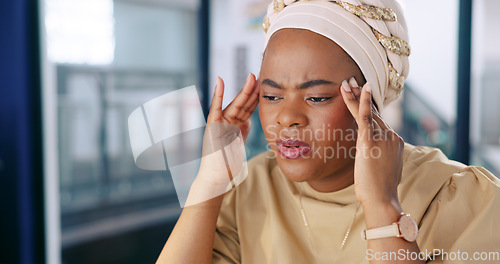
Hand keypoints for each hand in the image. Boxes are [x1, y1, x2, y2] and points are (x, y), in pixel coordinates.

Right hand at [188, 74, 258, 205]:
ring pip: (235, 103)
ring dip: (243, 90)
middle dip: (252, 89)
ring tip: (251, 77)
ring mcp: (220, 122)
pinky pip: (216, 107)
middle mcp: (228, 121)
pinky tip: (220, 81)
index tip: (265, 84)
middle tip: (260, 75)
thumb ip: (243, 130)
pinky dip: (217, 94)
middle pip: (243, 103)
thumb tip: (249, 120)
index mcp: (237, 125)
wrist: (218, 176)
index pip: (249, 107)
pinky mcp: (212, 126)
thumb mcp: (239, 143)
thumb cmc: (227, 163)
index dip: (257, 96)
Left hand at [340, 77, 403, 208]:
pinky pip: (365, 115)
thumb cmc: (380, 190)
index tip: (361, 95)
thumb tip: (375, 159)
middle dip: (361, 95)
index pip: (379, 120)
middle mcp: (391, 136)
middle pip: (374, 111)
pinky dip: (361, 100)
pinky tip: (356, 89)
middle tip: (352, 81)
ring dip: (355, 94)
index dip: (369, 107)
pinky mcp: (370, 140)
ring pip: (367, 111)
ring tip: (347, 82)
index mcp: (395, 142)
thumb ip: (381, 159)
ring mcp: (383, 137)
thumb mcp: (383, 170)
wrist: (382, 199)